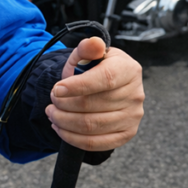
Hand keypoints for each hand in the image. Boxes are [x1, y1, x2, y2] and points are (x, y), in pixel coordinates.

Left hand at [46, 37, 144, 151]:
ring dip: (64, 121)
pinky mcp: (126, 134)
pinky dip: (72, 137)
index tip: (56, 89)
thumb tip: (93, 43)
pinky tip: (60, 127)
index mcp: (129, 70)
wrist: (101, 86)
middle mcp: (136, 94)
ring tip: (51, 112)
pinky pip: (97, 143)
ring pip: (92, 126)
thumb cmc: (92, 69)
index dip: (77, 86)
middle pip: (93, 105)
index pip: (104, 80)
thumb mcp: (87, 55)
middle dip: (63, 104)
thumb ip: (87, 48)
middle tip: (51, 99)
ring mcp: (133, 117)